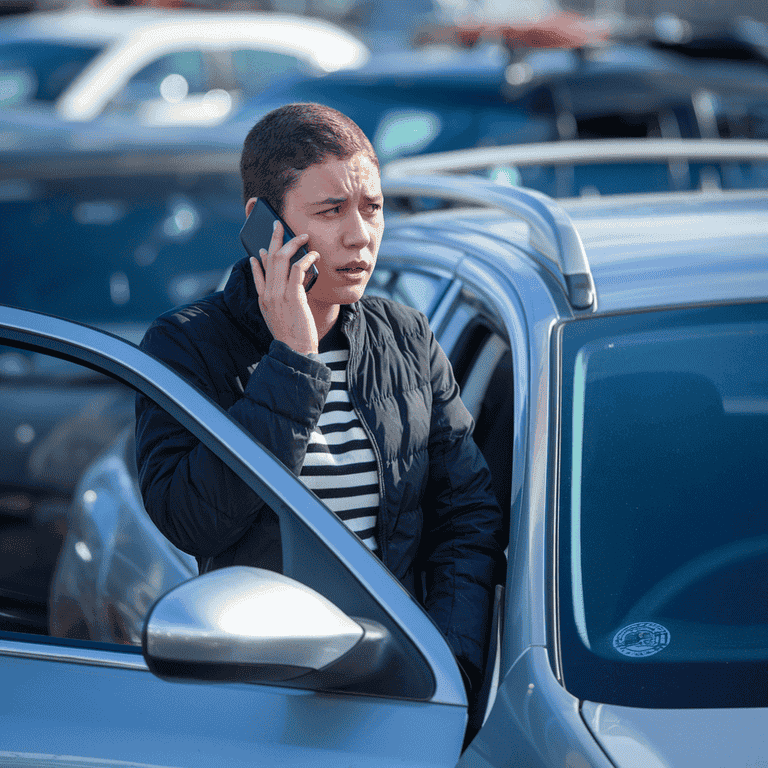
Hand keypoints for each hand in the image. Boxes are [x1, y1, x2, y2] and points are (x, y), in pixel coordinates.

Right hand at [249, 220, 320, 354]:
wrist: (295, 351)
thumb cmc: (293, 337)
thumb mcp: (280, 318)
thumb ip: (282, 300)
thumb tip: (291, 283)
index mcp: (263, 300)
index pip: (257, 274)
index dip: (259, 261)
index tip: (261, 250)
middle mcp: (268, 294)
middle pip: (269, 258)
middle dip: (275, 238)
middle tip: (279, 224)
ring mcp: (279, 294)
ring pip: (281, 258)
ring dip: (293, 243)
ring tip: (303, 236)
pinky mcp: (293, 295)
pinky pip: (297, 269)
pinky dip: (306, 258)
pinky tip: (314, 255)